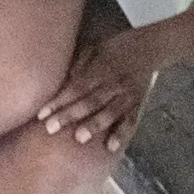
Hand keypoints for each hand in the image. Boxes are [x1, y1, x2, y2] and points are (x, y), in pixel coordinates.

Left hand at [35, 24, 175, 147]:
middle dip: (70, 115)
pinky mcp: (138, 105)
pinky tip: (111, 147)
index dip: (59, 101)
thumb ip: (78, 64)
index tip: (42, 114)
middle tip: (51, 128)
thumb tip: (57, 80)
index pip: (76, 87)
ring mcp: (126, 95)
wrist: (151, 47)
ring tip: (80, 137)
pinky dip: (122, 134)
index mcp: (100, 69)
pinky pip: (130, 121)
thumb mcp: (95, 49)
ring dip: (95, 124)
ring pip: (110, 112)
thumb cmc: (114, 50)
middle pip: (90, 101)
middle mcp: (113, 83)